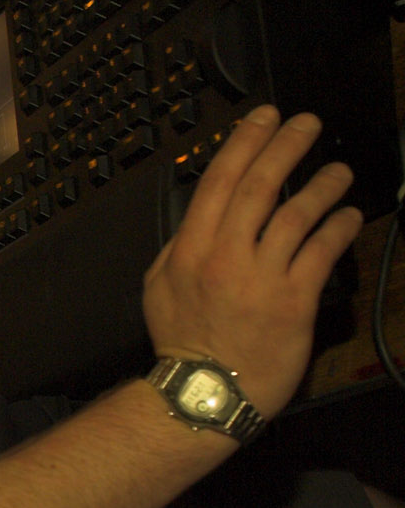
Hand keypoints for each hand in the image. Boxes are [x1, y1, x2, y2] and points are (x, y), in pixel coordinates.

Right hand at [142, 106, 362, 416]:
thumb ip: (179, 246)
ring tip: (339, 168)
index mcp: (190, 247)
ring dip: (322, 185)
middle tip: (306, 122)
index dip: (244, 143)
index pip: (219, 181)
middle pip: (260, 187)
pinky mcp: (294, 301)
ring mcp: (262, 277)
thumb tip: (202, 215)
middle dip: (285, 147)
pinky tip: (348, 213)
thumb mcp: (159, 285)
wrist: (205, 390)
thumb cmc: (183, 340)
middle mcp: (225, 255)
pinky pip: (322, 253)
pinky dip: (337, 227)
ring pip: (297, 215)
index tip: (263, 117)